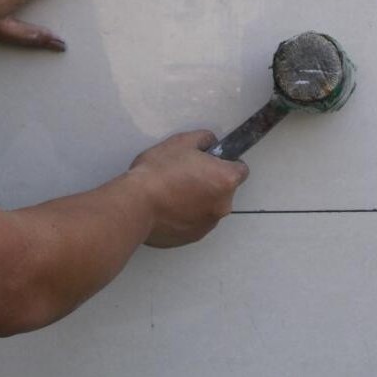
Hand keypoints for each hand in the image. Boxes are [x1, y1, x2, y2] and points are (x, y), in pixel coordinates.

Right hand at [127, 131, 248, 247]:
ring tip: (171, 192)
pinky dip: (185, 215)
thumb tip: (210, 143)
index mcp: (225, 181)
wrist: (135, 205)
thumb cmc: (159, 171)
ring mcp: (208, 225)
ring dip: (197, 200)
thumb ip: (204, 139)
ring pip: (208, 207)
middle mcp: (223, 206)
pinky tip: (166, 207)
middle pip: (224, 190)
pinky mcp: (192, 237)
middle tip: (184, 174)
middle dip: (209, 182)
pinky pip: (194, 222)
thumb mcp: (181, 141)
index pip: (241, 170)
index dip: (227, 163)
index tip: (211, 161)